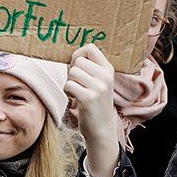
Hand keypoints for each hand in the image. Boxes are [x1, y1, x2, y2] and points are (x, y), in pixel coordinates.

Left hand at [65, 45, 120, 176]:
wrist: (101, 128)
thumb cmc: (96, 103)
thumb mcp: (100, 82)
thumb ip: (90, 68)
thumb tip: (72, 54)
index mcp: (109, 70)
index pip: (90, 48)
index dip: (79, 54)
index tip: (77, 66)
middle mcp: (105, 76)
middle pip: (78, 60)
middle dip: (73, 72)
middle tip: (78, 84)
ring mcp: (98, 87)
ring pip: (72, 72)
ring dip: (70, 83)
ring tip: (77, 92)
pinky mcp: (88, 98)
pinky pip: (68, 85)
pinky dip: (67, 92)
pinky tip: (75, 99)